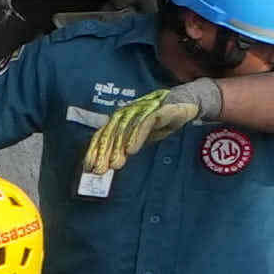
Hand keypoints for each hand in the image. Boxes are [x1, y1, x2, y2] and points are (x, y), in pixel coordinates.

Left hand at [72, 76, 210, 187]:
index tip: (88, 168)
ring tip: (115, 164)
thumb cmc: (161, 121)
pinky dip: (137, 136)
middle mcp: (127, 113)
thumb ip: (128, 147)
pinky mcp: (156, 109)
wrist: (184, 103)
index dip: (95, 151)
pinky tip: (131, 150)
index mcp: (121, 120)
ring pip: (124, 129)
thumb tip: (112, 164)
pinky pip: (144, 123)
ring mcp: (140, 110)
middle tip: (100, 170)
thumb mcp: (142, 137)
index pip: (103, 135)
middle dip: (104, 153)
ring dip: (118, 147)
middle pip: (111, 133)